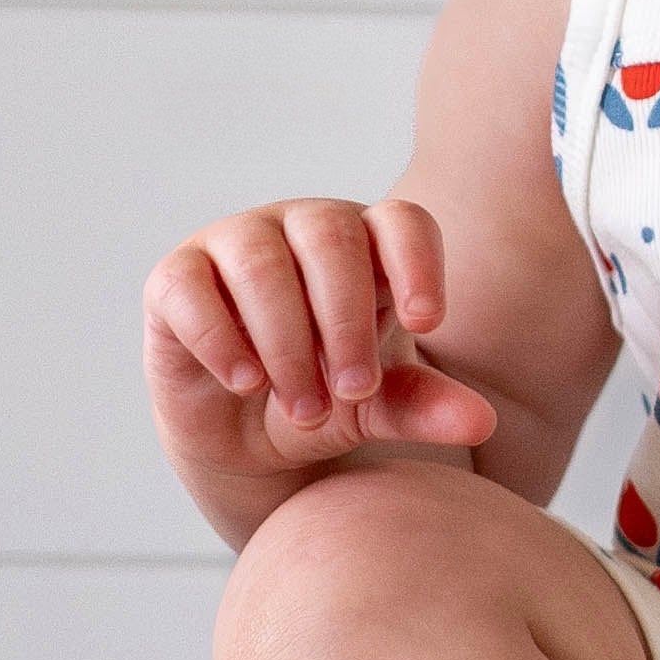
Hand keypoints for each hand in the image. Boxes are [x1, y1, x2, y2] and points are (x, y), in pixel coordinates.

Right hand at [144, 197, 497, 500]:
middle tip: (353, 391)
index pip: (402, 221)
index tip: (427, 323)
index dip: (418, 263)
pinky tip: (247, 382)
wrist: (247, 438)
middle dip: (345, 319)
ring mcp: (234, 244)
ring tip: (305, 407)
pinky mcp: (175, 278)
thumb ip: (424, 407)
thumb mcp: (377, 408)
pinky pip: (192, 287)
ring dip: (287, 340)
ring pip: (261, 261)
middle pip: (331, 237)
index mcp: (367, 245)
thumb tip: (483, 421)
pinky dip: (222, 338)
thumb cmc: (325, 398)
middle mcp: (301, 228)